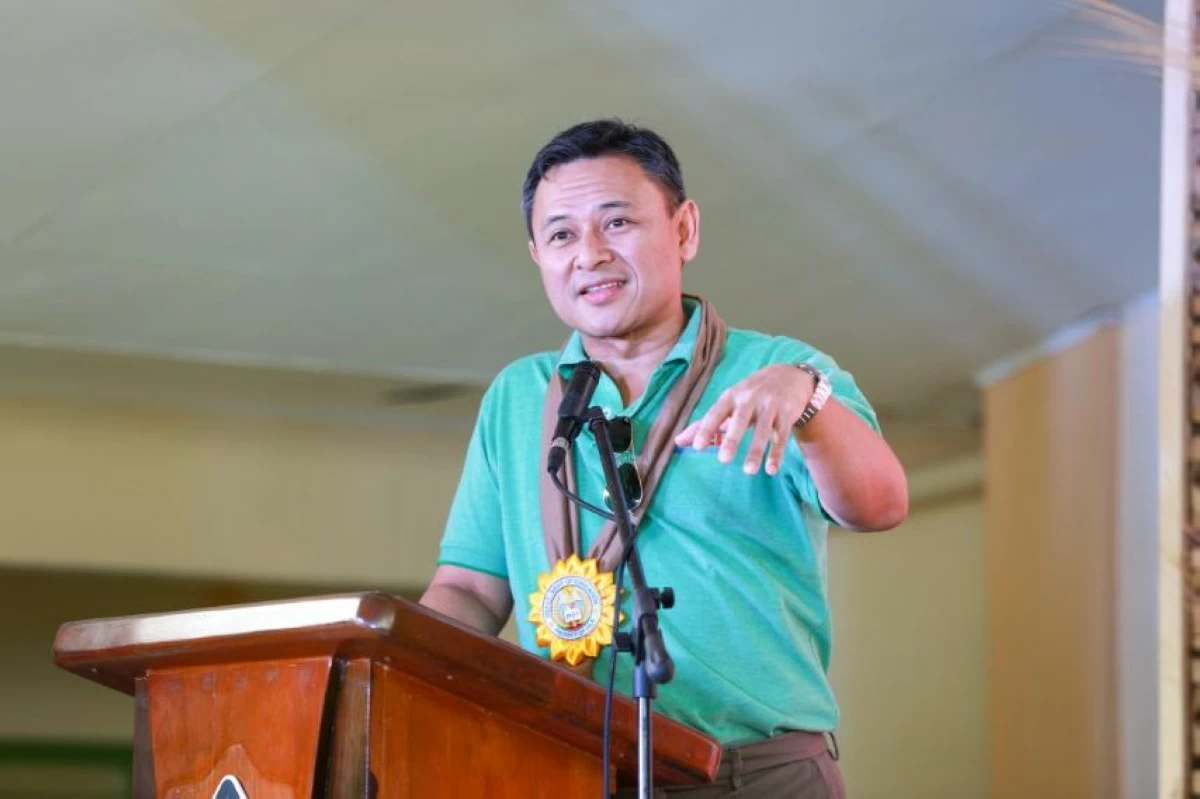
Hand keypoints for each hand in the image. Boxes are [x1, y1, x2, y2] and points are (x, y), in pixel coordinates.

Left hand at [674, 364, 814, 475]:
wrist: (788, 376)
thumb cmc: (750, 394)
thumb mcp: (728, 403)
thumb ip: (705, 423)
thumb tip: (678, 441)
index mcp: (731, 396)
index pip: (716, 413)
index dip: (706, 429)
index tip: (696, 447)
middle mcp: (750, 399)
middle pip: (740, 420)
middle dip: (732, 439)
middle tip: (723, 460)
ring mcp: (770, 405)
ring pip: (763, 430)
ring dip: (756, 451)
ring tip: (749, 471)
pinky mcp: (787, 413)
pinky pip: (782, 435)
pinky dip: (777, 453)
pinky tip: (771, 469)